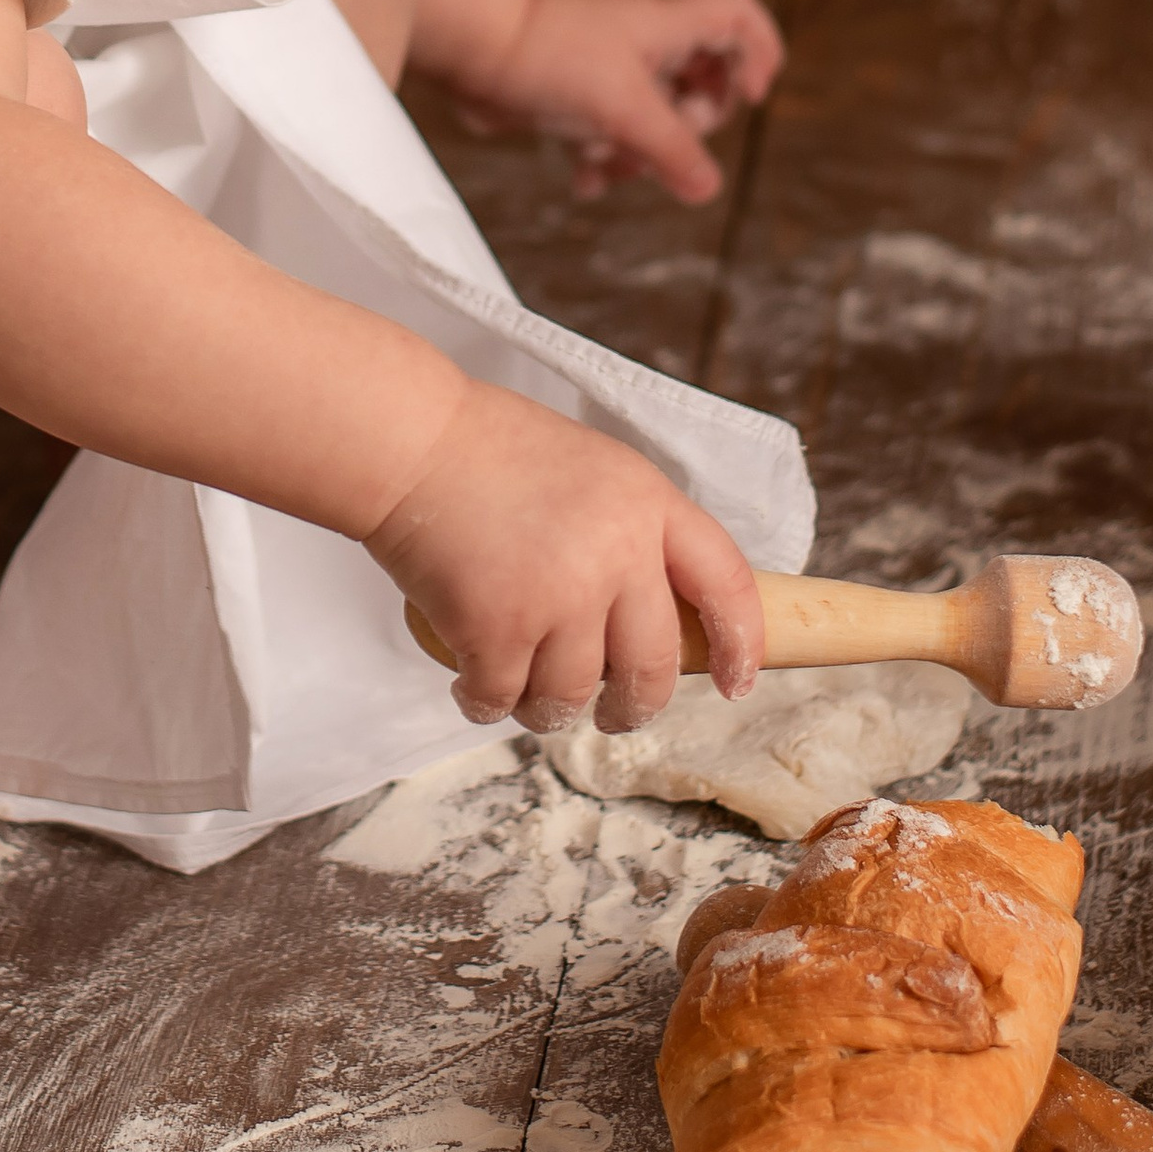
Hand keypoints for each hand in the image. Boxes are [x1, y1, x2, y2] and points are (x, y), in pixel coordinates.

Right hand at [365, 378, 762, 730]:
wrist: (409, 439)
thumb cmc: (488, 449)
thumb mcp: (592, 469)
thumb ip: (629, 532)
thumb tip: (647, 614)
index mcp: (647, 504)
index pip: (727, 582)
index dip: (742, 642)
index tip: (738, 681)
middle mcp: (616, 554)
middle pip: (651, 667)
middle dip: (633, 706)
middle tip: (613, 712)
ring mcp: (558, 596)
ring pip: (572, 696)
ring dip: (546, 707)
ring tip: (520, 687)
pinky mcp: (498, 630)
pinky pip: (503, 699)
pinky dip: (484, 702)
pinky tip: (471, 684)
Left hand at [447, 0, 781, 201]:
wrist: (472, 49)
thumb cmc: (548, 57)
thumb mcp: (623, 108)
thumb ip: (671, 149)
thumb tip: (708, 188)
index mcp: (666, 26)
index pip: (738, 16)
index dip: (760, 53)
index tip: (751, 97)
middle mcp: (645, 41)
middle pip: (704, 82)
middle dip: (690, 128)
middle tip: (666, 141)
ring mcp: (611, 66)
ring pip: (655, 116)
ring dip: (642, 153)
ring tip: (611, 168)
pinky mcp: (578, 92)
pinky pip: (612, 131)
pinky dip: (606, 158)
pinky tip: (585, 180)